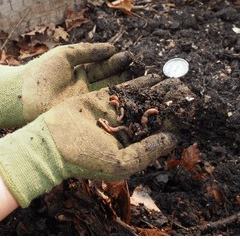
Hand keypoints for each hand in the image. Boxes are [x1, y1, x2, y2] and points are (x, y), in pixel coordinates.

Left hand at [0, 43, 131, 128]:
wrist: (21, 97)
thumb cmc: (40, 73)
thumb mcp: (65, 55)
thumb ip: (88, 51)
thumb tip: (111, 47)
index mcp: (81, 72)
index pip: (104, 67)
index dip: (117, 63)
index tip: (132, 59)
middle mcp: (86, 88)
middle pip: (110, 82)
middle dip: (125, 77)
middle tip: (142, 74)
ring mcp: (84, 104)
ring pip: (108, 97)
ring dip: (124, 93)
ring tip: (141, 88)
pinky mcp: (82, 117)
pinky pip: (101, 111)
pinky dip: (114, 107)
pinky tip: (129, 104)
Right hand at [0, 74, 177, 206]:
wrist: (51, 142)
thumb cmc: (85, 158)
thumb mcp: (121, 163)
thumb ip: (148, 151)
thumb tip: (173, 139)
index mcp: (130, 147)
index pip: (157, 133)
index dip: (173, 122)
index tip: (188, 111)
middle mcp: (124, 130)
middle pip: (151, 114)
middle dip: (168, 103)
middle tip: (185, 91)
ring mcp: (113, 113)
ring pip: (139, 99)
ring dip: (156, 90)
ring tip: (174, 80)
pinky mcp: (101, 99)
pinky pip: (123, 89)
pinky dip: (137, 82)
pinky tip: (153, 76)